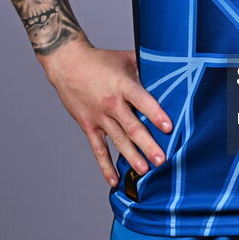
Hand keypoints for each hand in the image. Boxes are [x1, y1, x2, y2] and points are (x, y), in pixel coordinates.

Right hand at [41, 39, 172, 186]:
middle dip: (147, 145)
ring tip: (144, 171)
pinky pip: (98, 149)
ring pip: (118, 140)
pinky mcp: (88, 126)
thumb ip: (146, 67)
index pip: (142, 100)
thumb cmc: (101, 60)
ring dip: (131, 157)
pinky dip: (105, 166)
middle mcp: (111, 103)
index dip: (155, 114)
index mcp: (123, 85)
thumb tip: (170, 72)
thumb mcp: (126, 59)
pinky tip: (114, 180)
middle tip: (161, 159)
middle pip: (132, 127)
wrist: (67, 63)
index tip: (168, 127)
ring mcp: (99, 116)